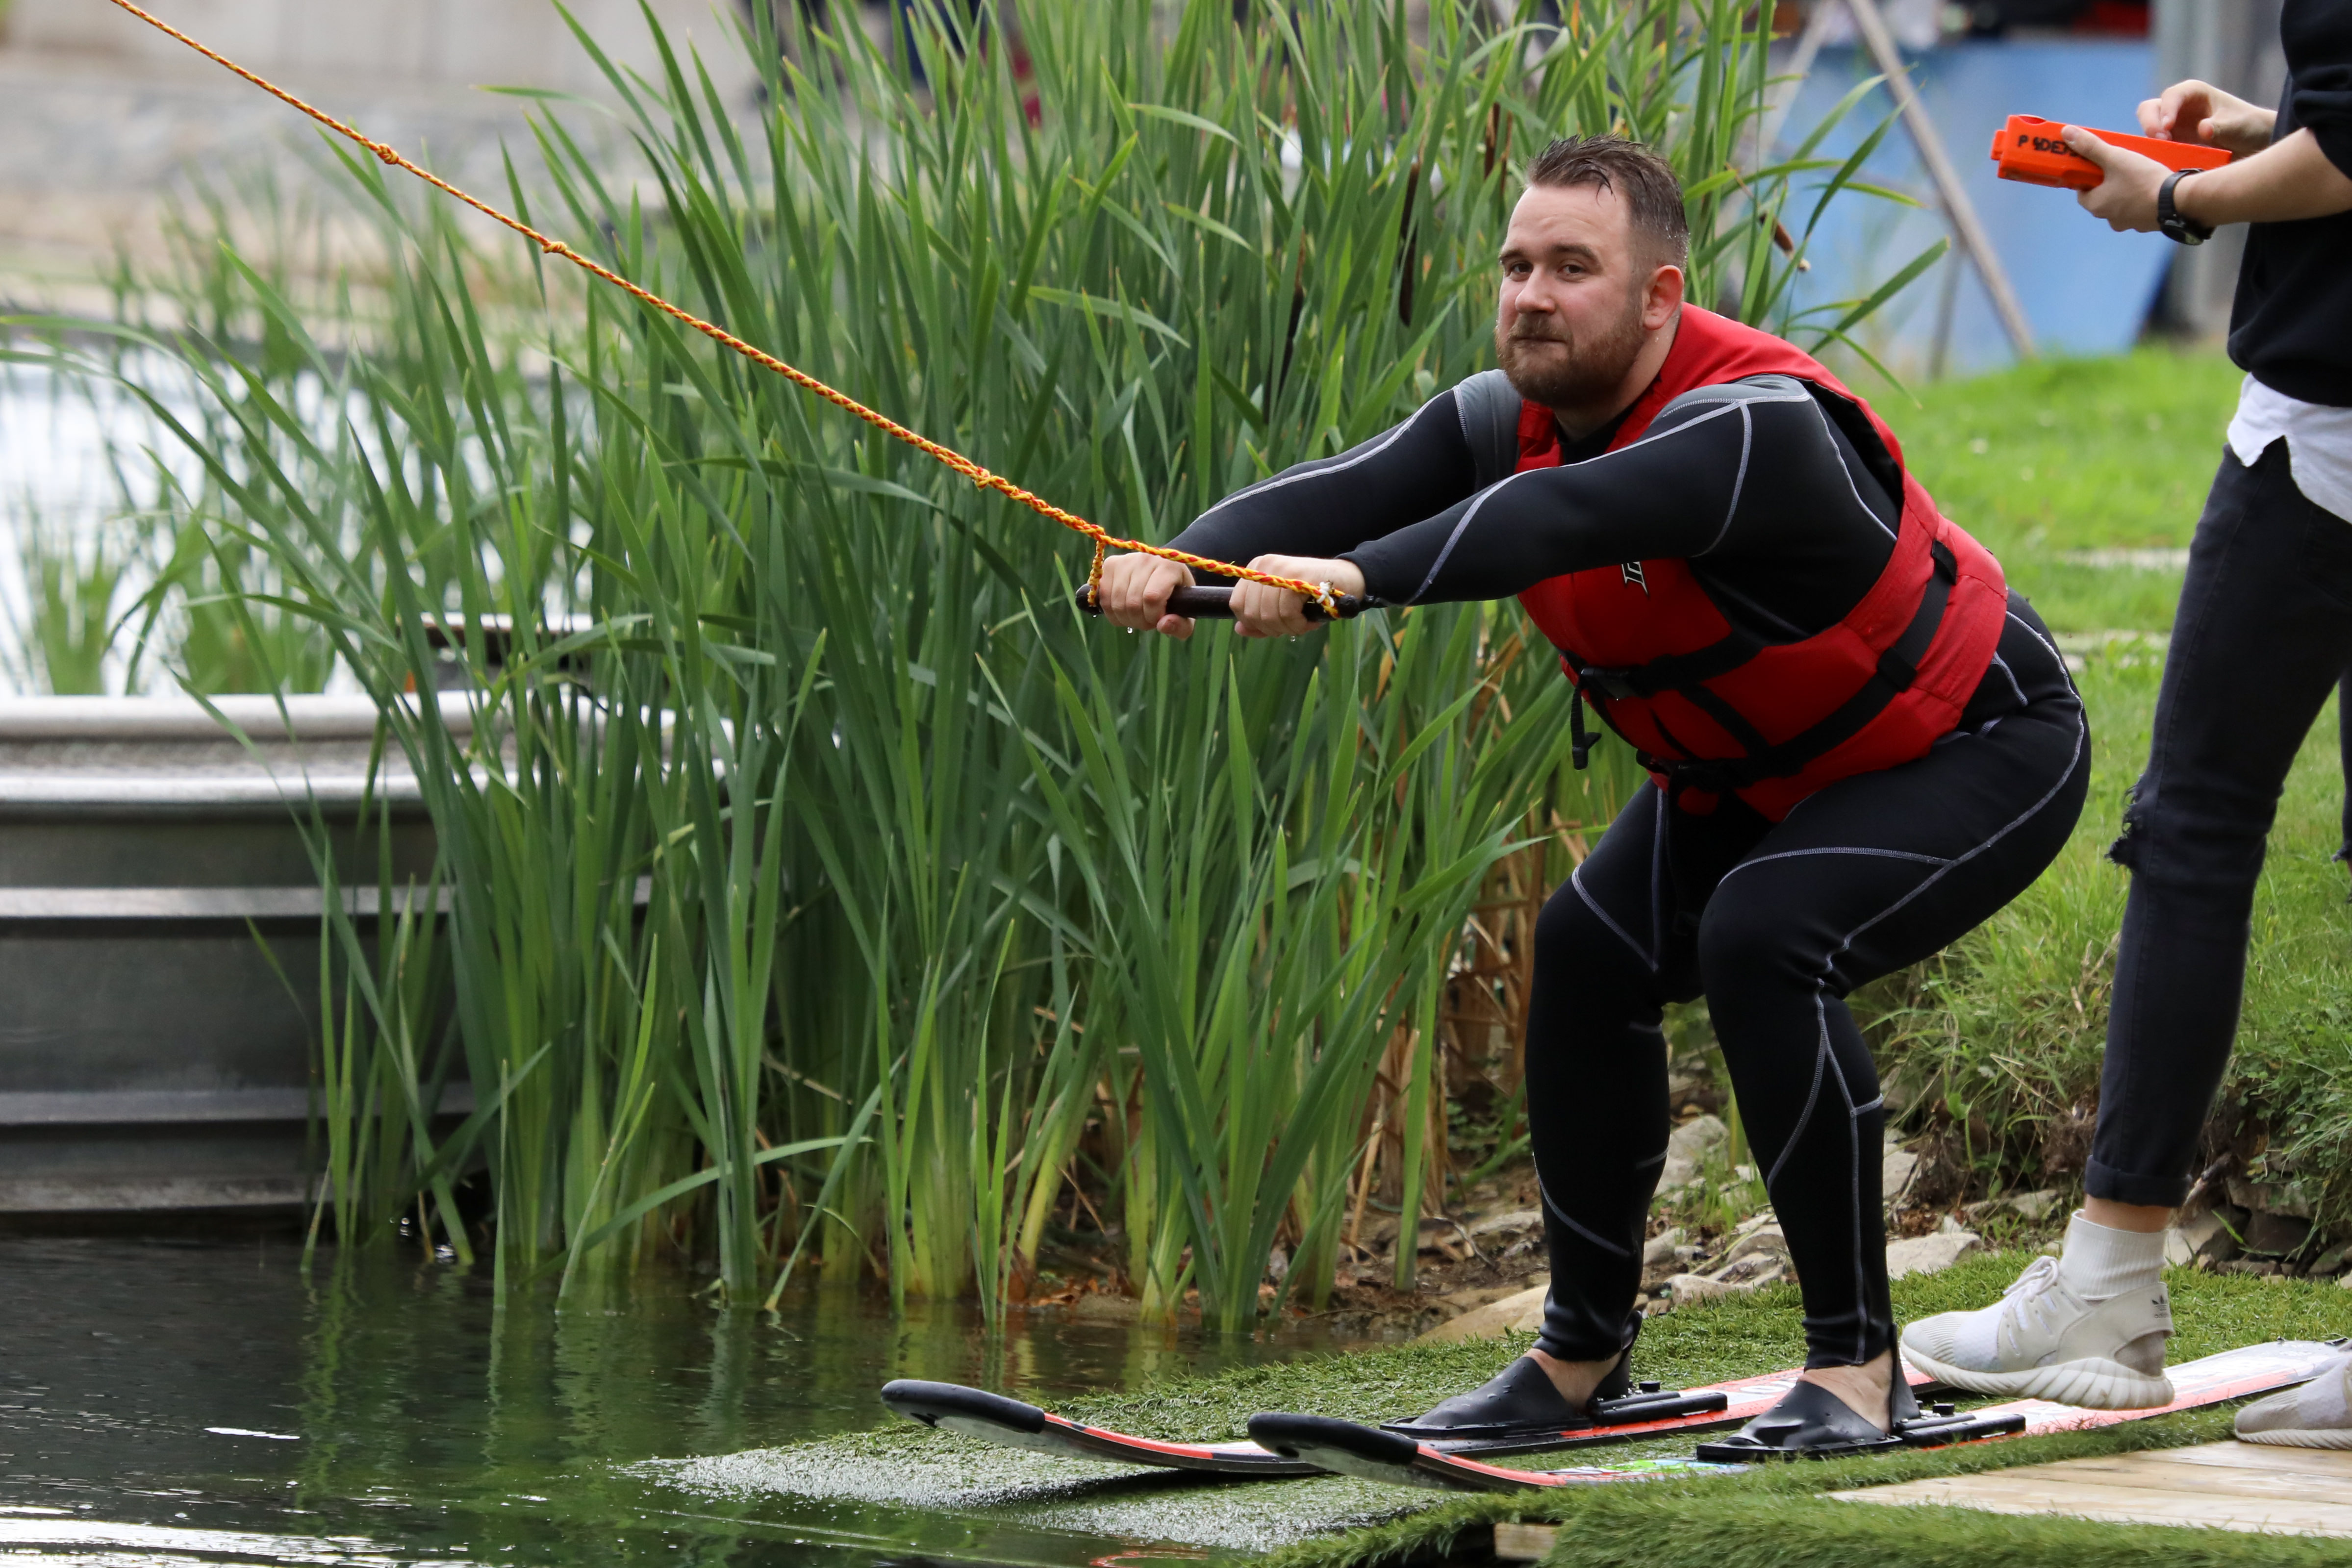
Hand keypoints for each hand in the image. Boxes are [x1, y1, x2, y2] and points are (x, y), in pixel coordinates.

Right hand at [1095, 551, 1196, 638]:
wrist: (1162, 571)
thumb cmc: (1176, 595)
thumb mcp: (1186, 613)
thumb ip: (1181, 626)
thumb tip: (1163, 625)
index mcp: (1169, 567)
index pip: (1152, 597)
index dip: (1152, 617)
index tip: (1158, 620)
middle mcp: (1146, 559)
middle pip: (1132, 603)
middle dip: (1139, 621)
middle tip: (1147, 621)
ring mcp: (1126, 560)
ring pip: (1115, 602)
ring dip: (1125, 619)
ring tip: (1137, 615)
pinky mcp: (1110, 564)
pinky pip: (1103, 597)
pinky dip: (1111, 612)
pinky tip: (1123, 610)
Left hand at [1229, 555, 1365, 638]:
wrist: (1348, 579)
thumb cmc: (1314, 595)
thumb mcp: (1282, 606)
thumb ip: (1259, 618)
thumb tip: (1240, 629)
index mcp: (1256, 569)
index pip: (1237, 604)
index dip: (1254, 624)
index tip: (1275, 626)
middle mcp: (1264, 565)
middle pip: (1251, 613)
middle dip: (1272, 628)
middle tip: (1293, 626)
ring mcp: (1280, 569)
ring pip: (1267, 616)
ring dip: (1288, 628)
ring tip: (1303, 622)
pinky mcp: (1296, 578)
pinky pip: (1286, 614)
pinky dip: (1298, 625)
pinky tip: (1310, 621)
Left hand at [2064, 126, 2168, 231]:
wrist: (2178, 201)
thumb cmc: (2143, 180)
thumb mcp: (2115, 158)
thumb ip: (2091, 146)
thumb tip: (2066, 133)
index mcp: (2096, 206)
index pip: (2082, 192)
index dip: (2088, 177)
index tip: (2098, 165)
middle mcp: (2109, 219)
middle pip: (2102, 197)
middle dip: (2108, 183)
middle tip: (2121, 167)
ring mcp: (2129, 224)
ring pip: (2121, 204)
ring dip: (2126, 191)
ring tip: (2139, 174)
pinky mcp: (2147, 224)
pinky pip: (2139, 209)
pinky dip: (2141, 199)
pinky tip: (2152, 186)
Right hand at [2138, 78, 2274, 155]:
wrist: (2253, 143)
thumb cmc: (2248, 126)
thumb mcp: (2238, 125)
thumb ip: (2220, 127)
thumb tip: (2203, 129)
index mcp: (2193, 92)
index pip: (2171, 96)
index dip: (2166, 110)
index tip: (2168, 128)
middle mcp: (2178, 106)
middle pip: (2149, 109)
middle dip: (2151, 124)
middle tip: (2161, 141)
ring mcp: (2172, 125)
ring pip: (2148, 128)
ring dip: (2150, 141)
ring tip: (2163, 153)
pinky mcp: (2171, 142)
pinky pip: (2154, 146)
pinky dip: (2155, 153)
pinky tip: (2164, 161)